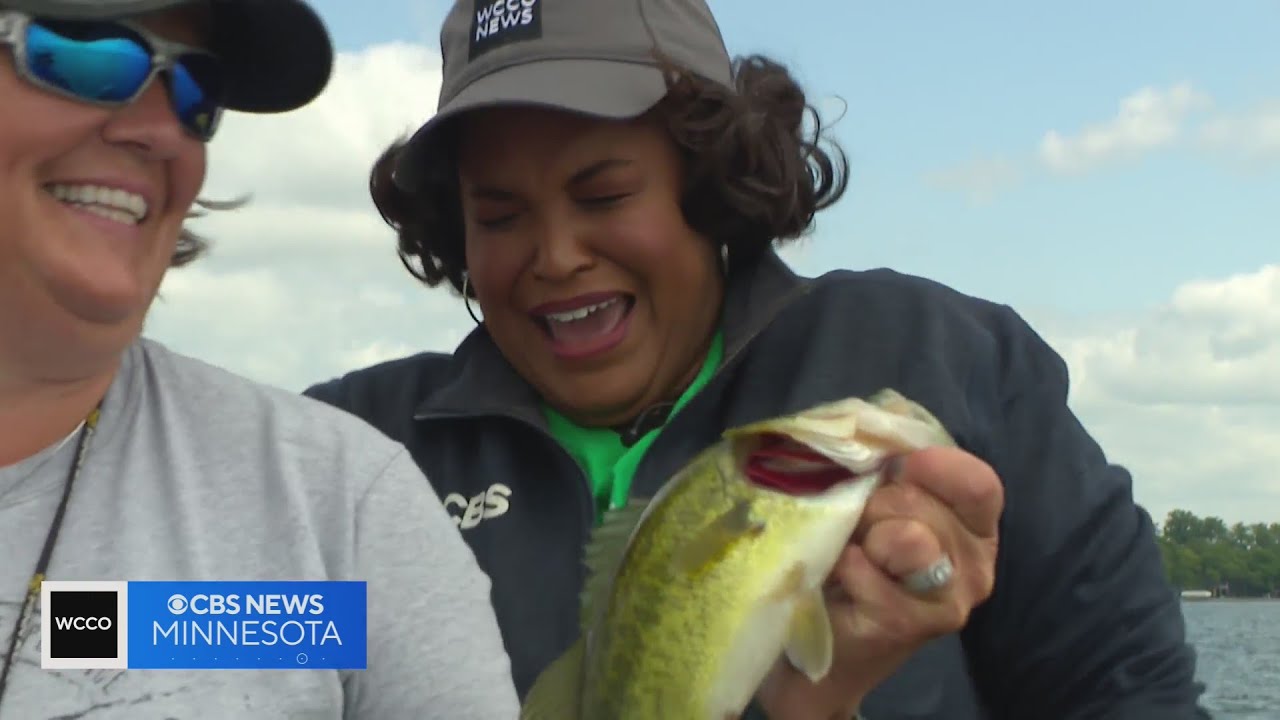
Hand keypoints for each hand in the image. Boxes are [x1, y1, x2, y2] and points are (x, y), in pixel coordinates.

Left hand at [756, 446, 1003, 718]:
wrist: (821, 646)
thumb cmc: (851, 562)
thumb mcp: (875, 504)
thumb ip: (889, 464)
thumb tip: (881, 414)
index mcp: (974, 528)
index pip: (980, 482)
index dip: (934, 465)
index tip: (894, 468)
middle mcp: (976, 567)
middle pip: (923, 502)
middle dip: (874, 504)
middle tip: (857, 530)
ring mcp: (949, 602)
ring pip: (905, 535)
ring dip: (861, 535)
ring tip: (850, 553)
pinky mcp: (910, 625)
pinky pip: (870, 570)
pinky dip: (843, 566)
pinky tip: (839, 579)